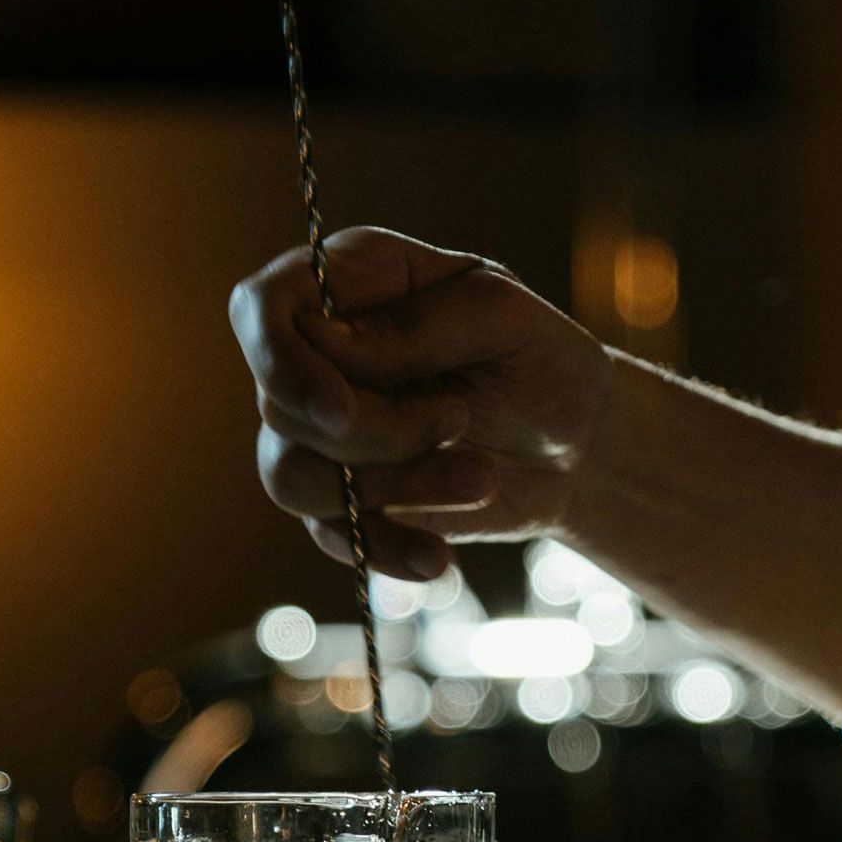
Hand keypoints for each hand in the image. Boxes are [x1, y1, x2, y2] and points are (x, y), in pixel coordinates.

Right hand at [229, 226, 615, 579]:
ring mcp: (325, 433)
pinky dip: (385, 549)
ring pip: (293, 478)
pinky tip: (439, 558)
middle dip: (377, 432)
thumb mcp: (503, 321)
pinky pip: (332, 535)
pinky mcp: (347, 498)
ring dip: (392, 489)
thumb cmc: (544, 363)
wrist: (580, 448)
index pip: (262, 308)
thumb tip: (324, 342)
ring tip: (480, 480)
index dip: (280, 360)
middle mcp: (321, 356)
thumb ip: (417, 326)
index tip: (341, 410)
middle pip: (282, 407)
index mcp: (351, 283)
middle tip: (460, 420)